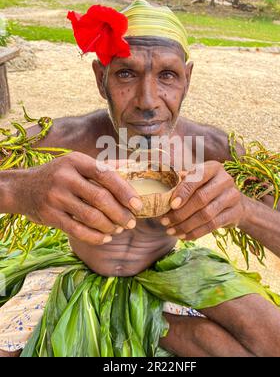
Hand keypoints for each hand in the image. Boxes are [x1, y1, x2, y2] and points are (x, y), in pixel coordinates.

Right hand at [15, 152, 142, 244]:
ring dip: (110, 226)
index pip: (107, 175)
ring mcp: (56, 196)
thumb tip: (134, 170)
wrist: (22, 189)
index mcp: (76, 160)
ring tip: (119, 230)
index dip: (125, 191)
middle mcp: (65, 177)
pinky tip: (105, 238)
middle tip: (131, 222)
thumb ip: (101, 169)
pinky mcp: (49, 215)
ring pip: (91, 216)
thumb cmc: (58, 176)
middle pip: (101, 198)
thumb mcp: (75, 164)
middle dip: (120, 213)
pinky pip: (78, 230)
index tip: (138, 205)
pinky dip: (95, 237)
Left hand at [160, 161, 245, 239]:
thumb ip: (182, 183)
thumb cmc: (208, 189)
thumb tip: (163, 192)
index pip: (197, 177)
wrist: (235, 203)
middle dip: (180, 213)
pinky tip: (184, 236)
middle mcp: (225, 180)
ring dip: (186, 225)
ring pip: (206, 214)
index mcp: (213, 168)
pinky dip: (196, 233)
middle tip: (165, 221)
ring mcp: (232, 196)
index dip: (183, 191)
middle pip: (201, 198)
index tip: (171, 205)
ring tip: (171, 231)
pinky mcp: (235, 213)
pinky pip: (213, 226)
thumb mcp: (197, 181)